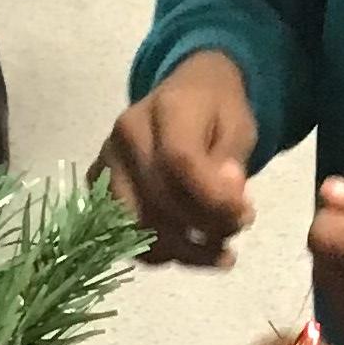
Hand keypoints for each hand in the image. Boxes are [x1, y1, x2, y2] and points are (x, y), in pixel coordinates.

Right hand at [96, 52, 257, 264]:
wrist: (187, 92)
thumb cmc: (216, 111)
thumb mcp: (240, 127)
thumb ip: (233, 163)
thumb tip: (228, 200)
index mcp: (167, 107)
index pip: (178, 162)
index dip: (211, 199)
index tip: (244, 216)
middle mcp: (127, 132)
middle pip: (156, 199)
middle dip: (203, 228)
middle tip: (236, 230)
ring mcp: (108, 159)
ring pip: (135, 223)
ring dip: (181, 250)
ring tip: (218, 252)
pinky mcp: (99, 183)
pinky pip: (123, 231)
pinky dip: (159, 250)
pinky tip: (189, 249)